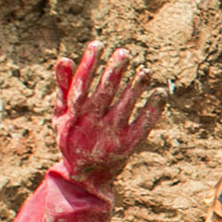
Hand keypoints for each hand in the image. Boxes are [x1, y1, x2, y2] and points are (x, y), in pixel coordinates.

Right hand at [52, 44, 163, 185]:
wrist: (85, 176)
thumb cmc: (72, 137)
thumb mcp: (61, 115)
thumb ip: (63, 87)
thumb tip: (65, 58)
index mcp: (73, 115)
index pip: (81, 84)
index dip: (88, 63)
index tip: (98, 44)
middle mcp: (91, 123)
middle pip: (104, 92)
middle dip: (114, 71)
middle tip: (125, 52)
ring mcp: (110, 135)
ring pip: (125, 106)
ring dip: (136, 87)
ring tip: (145, 71)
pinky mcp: (128, 145)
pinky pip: (144, 124)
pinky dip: (153, 108)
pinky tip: (160, 92)